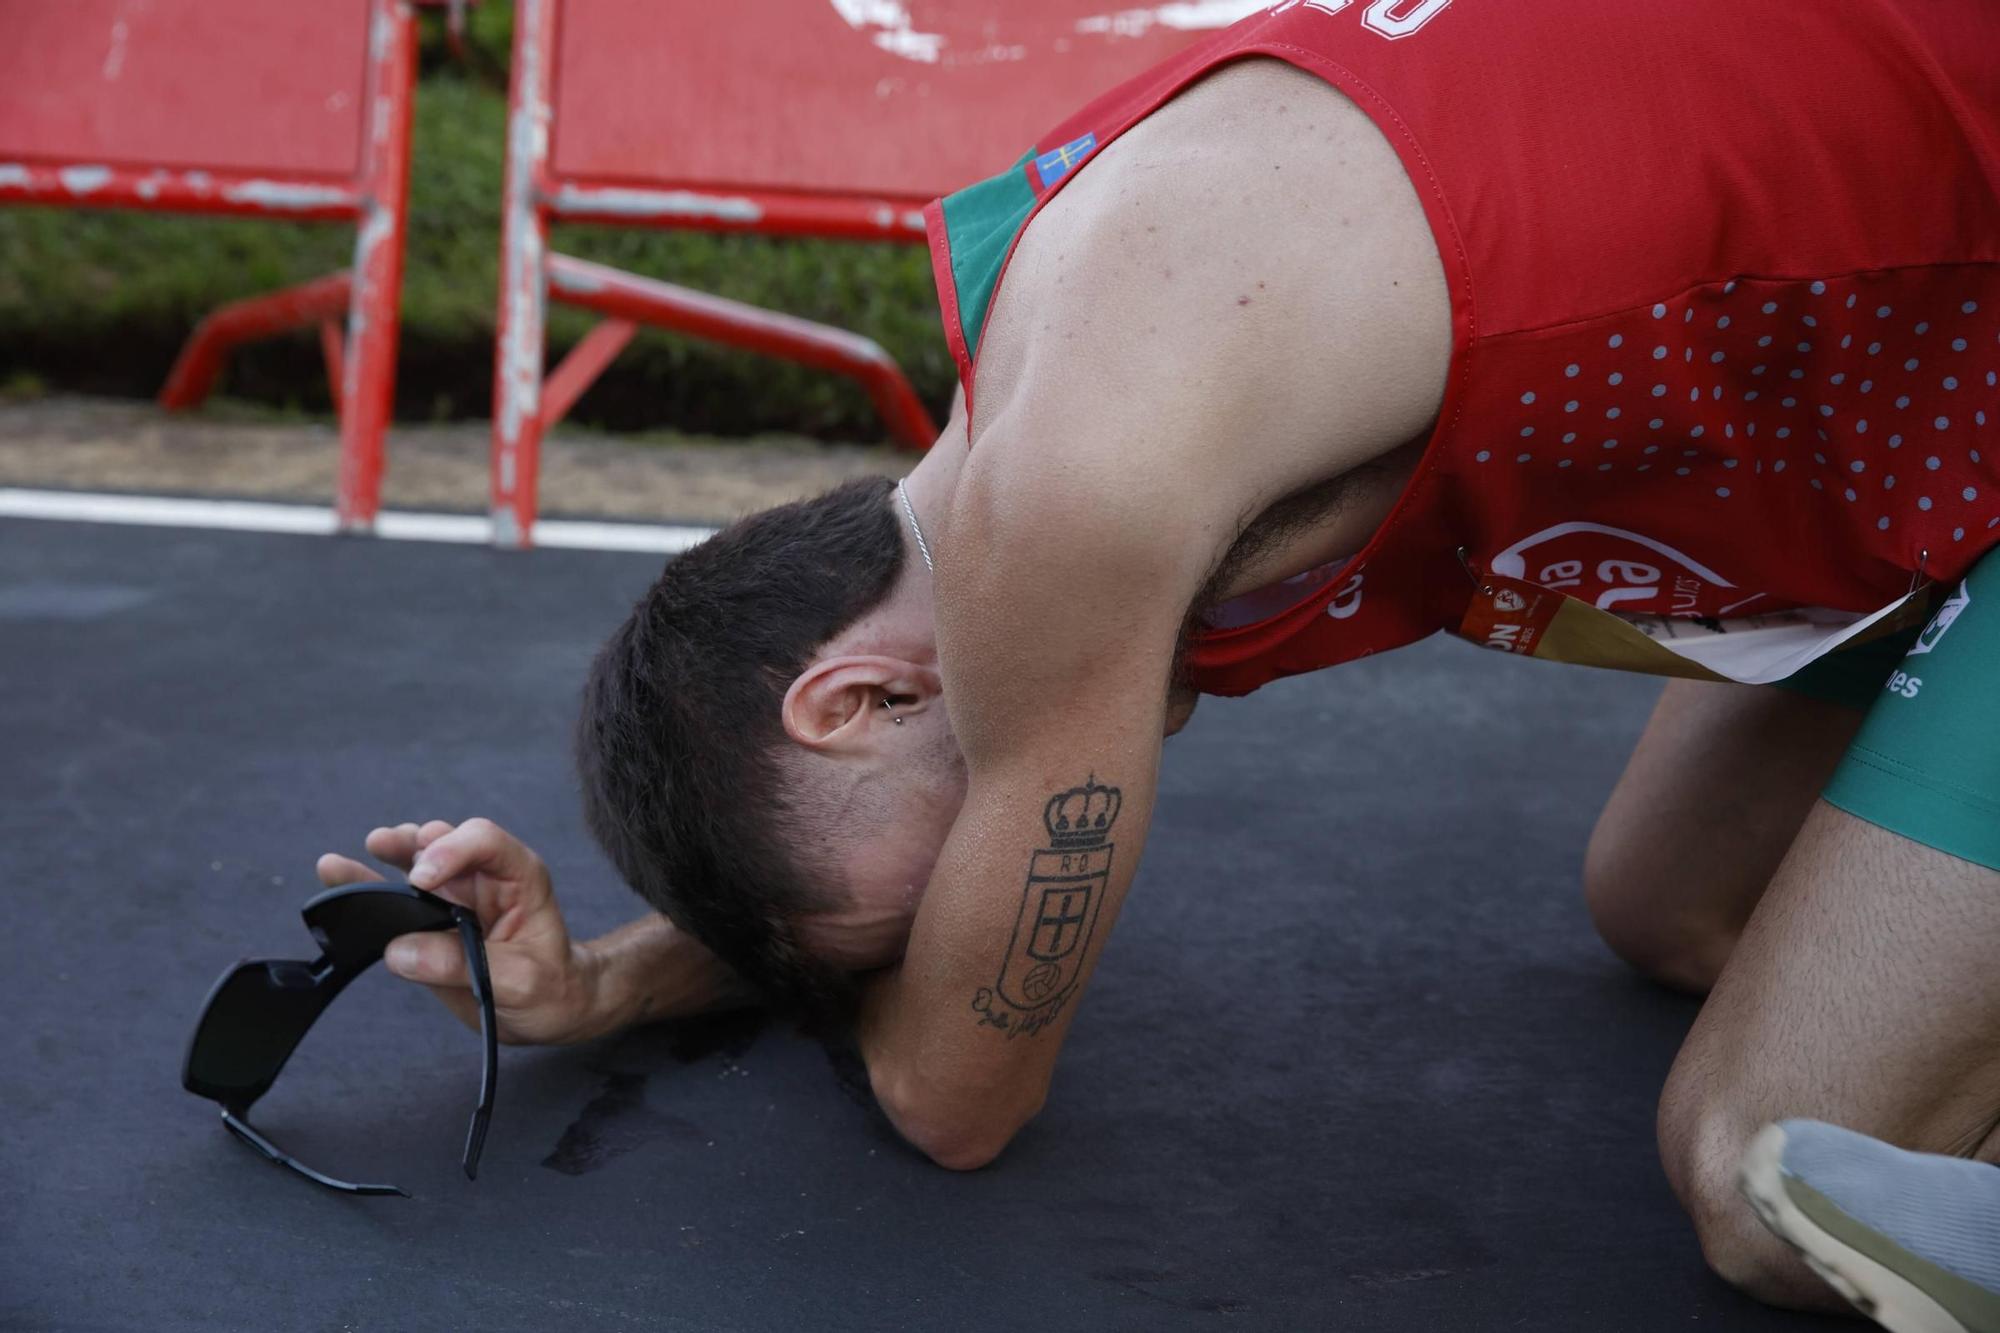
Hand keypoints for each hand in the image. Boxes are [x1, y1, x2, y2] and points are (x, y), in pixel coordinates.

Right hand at [316, 818, 602, 1044]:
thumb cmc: (551, 990)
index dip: (451, 850)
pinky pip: (396, 897)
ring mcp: (455, 897)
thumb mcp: (519, 983)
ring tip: (352, 857)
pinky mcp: (431, 921)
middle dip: (412, 843)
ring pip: (416, 862)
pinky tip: (339, 876)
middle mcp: (484, 879)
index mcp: (519, 878)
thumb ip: (463, 965)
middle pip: (445, 842)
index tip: (421, 879)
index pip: (485, 841)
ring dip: (386, 855)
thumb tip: (401, 951)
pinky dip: (368, 885)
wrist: (548, 1012)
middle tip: (383, 846)